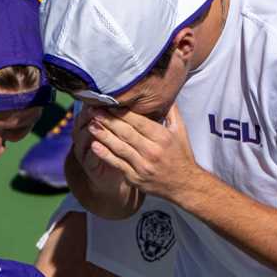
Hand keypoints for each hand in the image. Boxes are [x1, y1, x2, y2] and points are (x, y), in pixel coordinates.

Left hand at [84, 105, 204, 201]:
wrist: (185, 185)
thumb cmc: (181, 156)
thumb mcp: (181, 131)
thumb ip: (171, 111)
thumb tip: (164, 91)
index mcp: (162, 138)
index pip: (138, 122)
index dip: (121, 113)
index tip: (109, 104)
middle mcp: (152, 152)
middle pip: (126, 133)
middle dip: (108, 120)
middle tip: (93, 110)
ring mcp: (142, 166)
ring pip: (119, 148)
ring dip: (103, 135)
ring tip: (91, 124)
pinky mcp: (135, 178)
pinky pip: (117, 164)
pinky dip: (105, 155)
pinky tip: (94, 146)